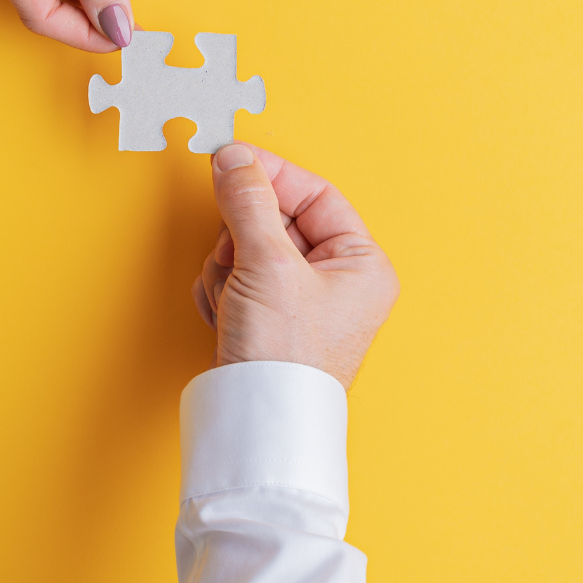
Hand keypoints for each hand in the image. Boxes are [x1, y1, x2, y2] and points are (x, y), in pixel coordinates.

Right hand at [192, 144, 399, 389]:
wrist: (256, 424)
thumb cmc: (285, 356)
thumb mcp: (267, 264)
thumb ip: (248, 202)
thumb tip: (233, 158)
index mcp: (361, 265)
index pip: (316, 195)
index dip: (272, 174)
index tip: (231, 159)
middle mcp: (339, 283)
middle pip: (276, 220)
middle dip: (242, 237)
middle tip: (235, 255)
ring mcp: (302, 304)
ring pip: (249, 249)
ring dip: (227, 268)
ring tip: (234, 299)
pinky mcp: (270, 322)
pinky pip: (237, 281)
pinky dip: (222, 293)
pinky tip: (225, 317)